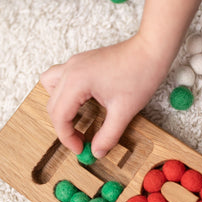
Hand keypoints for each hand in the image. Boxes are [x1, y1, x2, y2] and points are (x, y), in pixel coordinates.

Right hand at [40, 35, 167, 155]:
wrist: (151, 50)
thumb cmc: (140, 74)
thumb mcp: (124, 111)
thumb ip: (108, 135)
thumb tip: (98, 152)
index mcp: (76, 81)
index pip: (59, 116)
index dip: (67, 137)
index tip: (81, 149)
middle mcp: (70, 70)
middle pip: (52, 105)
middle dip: (63, 127)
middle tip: (80, 140)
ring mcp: (74, 63)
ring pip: (50, 88)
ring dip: (59, 107)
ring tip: (75, 120)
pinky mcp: (81, 61)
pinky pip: (61, 78)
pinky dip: (65, 94)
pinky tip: (81, 103)